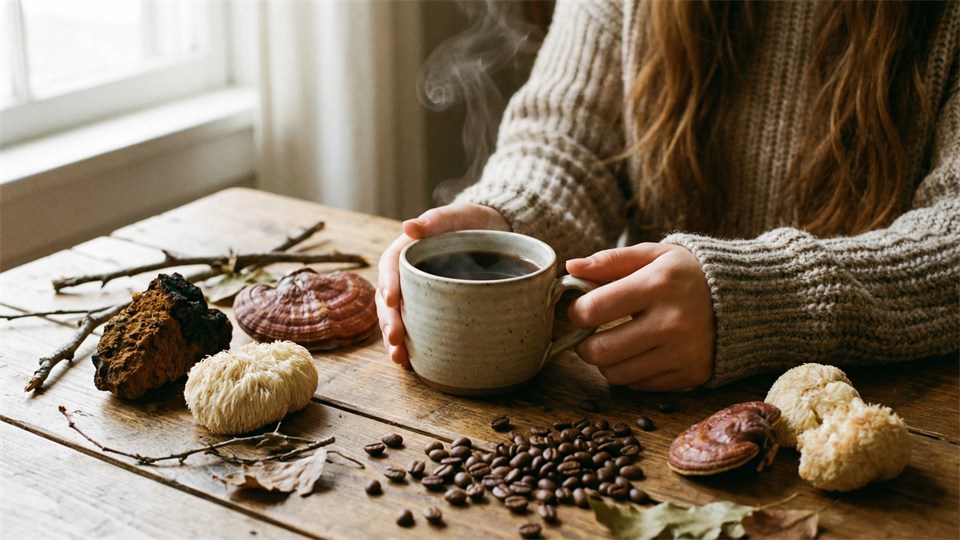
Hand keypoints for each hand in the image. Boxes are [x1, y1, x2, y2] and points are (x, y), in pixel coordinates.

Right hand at [376, 202, 509, 367]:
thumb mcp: (458, 216)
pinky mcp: (431, 308)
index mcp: (408, 250)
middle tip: (395, 340)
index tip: (392, 300)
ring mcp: (419, 293)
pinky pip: (416, 327)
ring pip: (398, 316)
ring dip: (394, 339)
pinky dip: (411, 345)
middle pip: (389, 298)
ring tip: (398, 358)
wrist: (494, 234)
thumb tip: (409, 226)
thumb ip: (436, 220)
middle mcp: (408, 274)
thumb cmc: (472, 223)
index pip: (390, 266)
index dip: (388, 283)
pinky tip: (409, 363)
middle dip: (389, 320)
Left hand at [565, 243, 714, 390]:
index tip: (580, 309)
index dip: (576, 311)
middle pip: (600, 350)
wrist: (745, 298)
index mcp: (658, 284)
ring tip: (614, 342)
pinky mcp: (690, 375)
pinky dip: (631, 372)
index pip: (594, 309)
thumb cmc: (688, 273)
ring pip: (616, 374)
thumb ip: (611, 260)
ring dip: (605, 361)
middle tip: (590, 333)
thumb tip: (571, 268)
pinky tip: (640, 352)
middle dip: (584, 343)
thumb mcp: (654, 254)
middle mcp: (671, 322)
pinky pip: (639, 385)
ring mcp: (682, 353)